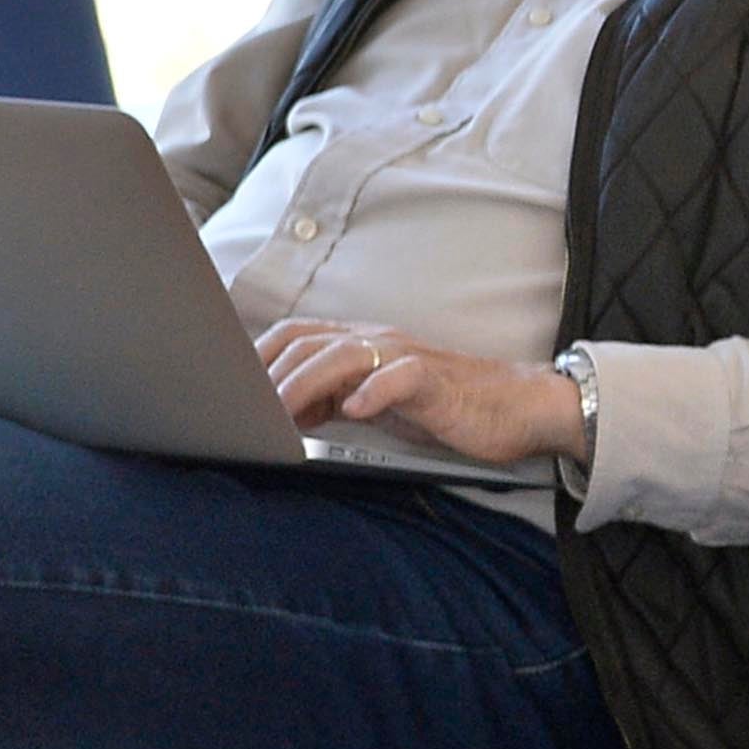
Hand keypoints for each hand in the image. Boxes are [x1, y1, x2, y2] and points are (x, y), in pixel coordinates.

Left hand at [262, 319, 585, 470]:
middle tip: (247, 412)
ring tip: (282, 413)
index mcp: (360, 343)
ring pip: (343, 355)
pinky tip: (356, 411)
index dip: (259, 358)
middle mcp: (378, 341)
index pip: (295, 335)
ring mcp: (407, 357)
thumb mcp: (375, 401)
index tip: (233, 392)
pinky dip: (373, 391)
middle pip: (309, 342)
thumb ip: (331, 399)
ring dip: (306, 383)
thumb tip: (280, 413)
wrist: (515, 407)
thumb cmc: (443, 405)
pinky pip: (401, 377)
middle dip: (271, 375)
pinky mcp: (437, 380)